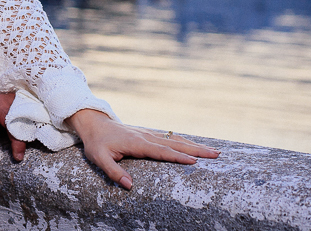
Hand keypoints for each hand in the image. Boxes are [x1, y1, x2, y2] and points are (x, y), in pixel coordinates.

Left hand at [66, 109, 219, 189]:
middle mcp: (146, 136)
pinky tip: (194, 147)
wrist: (94, 123)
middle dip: (196, 150)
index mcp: (136, 143)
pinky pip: (171, 138)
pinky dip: (185, 142)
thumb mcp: (99, 159)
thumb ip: (113, 172)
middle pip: (175, 144)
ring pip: (176, 140)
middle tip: (215, 155)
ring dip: (194, 146)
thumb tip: (130, 186)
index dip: (178, 157)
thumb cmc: (96, 143)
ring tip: (213, 152)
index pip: (161, 151)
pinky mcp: (149, 134)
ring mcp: (149, 133)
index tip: (195, 162)